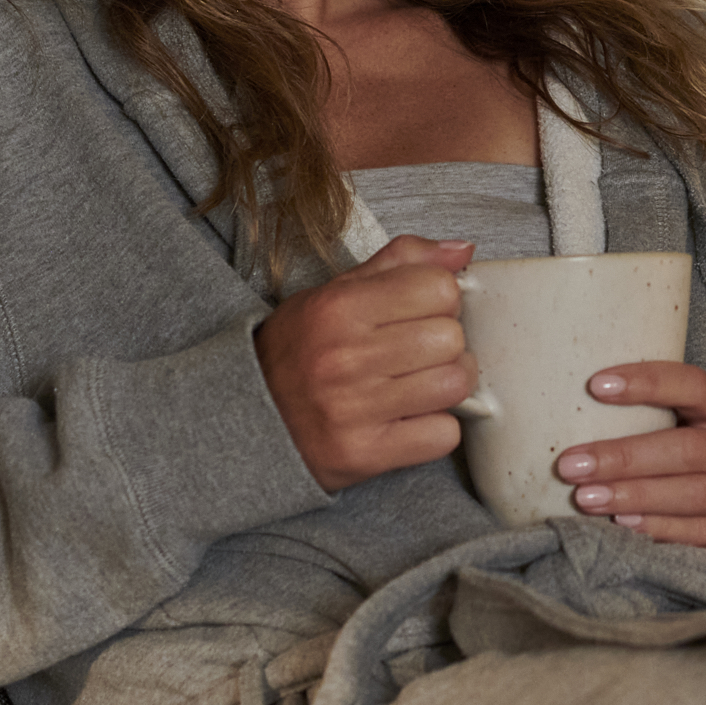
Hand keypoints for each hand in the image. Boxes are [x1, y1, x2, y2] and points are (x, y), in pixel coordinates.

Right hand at [254, 235, 476, 491]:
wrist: (243, 421)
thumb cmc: (297, 353)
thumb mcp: (333, 294)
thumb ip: (399, 264)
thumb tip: (462, 251)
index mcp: (338, 308)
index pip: (439, 288)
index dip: (439, 300)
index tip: (421, 312)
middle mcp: (345, 357)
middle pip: (452, 338)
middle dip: (445, 344)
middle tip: (419, 352)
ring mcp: (354, 409)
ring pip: (454, 385)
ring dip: (446, 385)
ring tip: (418, 384)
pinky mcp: (364, 454)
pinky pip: (442, 436)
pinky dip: (435, 429)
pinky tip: (408, 419)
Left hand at [557, 366, 705, 551]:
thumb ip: (664, 415)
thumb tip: (584, 411)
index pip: (692, 386)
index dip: (646, 382)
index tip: (596, 385)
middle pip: (686, 450)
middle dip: (624, 457)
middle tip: (571, 465)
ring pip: (693, 494)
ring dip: (635, 496)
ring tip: (588, 499)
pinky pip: (702, 533)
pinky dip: (661, 530)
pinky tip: (625, 527)